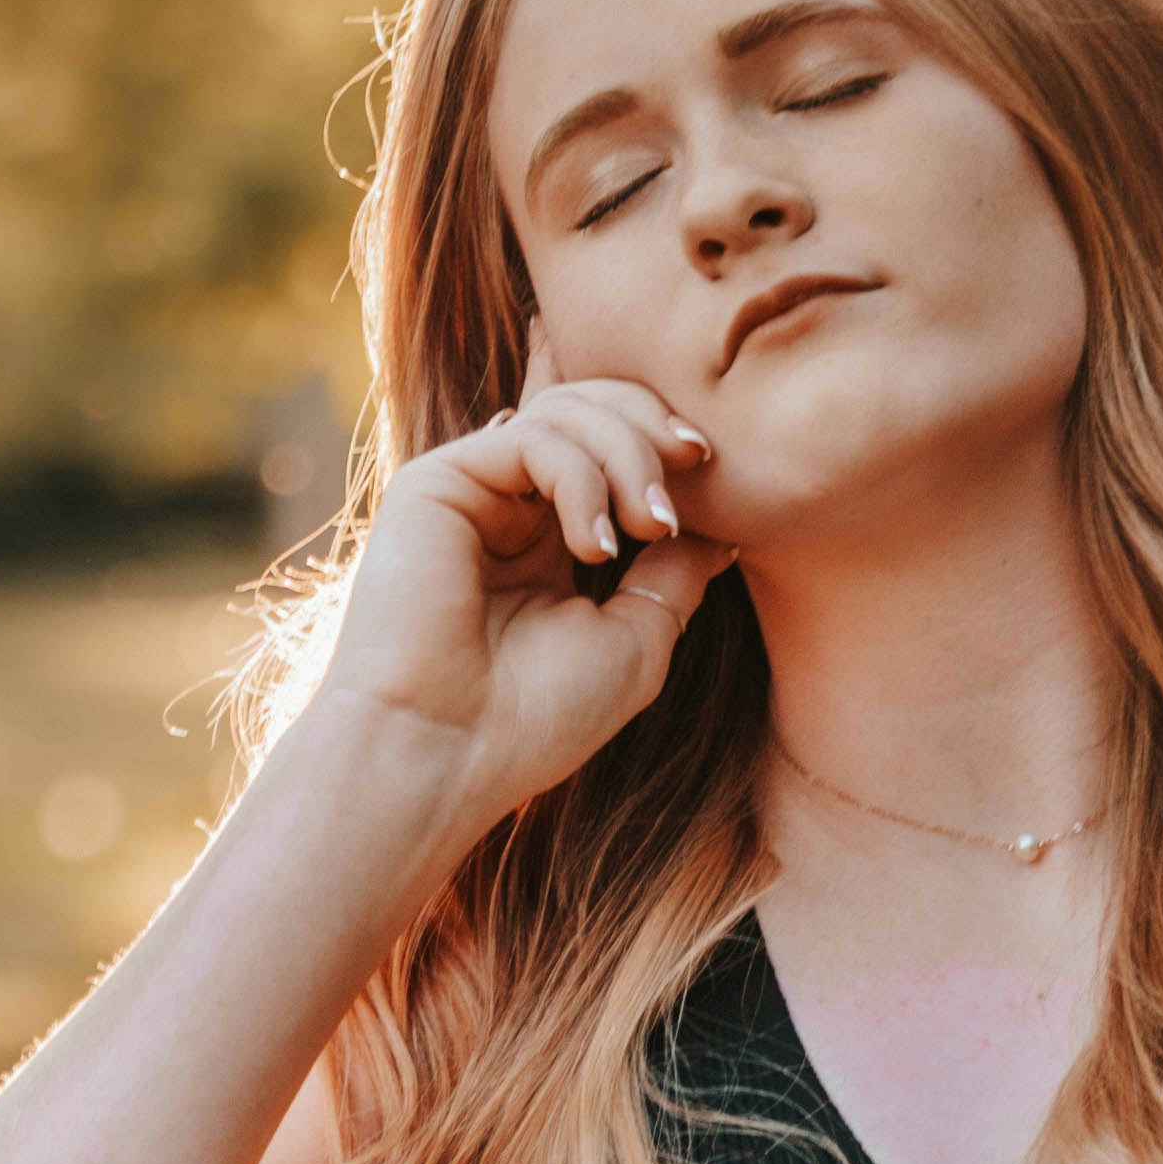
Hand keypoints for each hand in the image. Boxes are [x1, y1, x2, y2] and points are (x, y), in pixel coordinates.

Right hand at [294, 335, 735, 849]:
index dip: (666, 447)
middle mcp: (509, 508)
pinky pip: (532, 438)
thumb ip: (673, 576)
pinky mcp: (436, 483)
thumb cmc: (536, 719)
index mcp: (551, 540)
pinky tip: (594, 547)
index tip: (715, 475)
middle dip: (654, 433)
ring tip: (650, 528)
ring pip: (566, 411)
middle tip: (691, 478)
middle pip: (592, 408)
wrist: (446, 755)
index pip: (613, 448)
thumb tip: (726, 528)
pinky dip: (582, 479)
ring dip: (628, 455)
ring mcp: (472, 491)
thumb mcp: (636, 642)